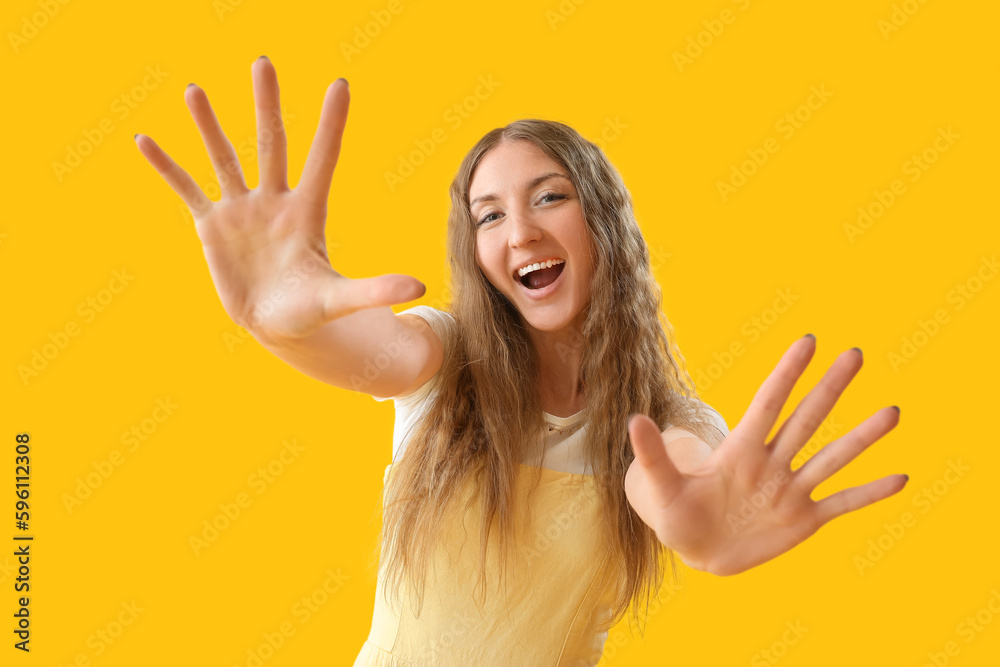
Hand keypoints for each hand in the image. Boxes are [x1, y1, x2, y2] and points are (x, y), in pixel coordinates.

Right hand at [135, 58, 424, 338]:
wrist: (275, 325)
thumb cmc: (310, 311)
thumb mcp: (340, 300)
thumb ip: (375, 290)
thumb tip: (418, 287)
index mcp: (308, 212)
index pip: (323, 158)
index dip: (331, 123)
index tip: (341, 84)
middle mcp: (274, 201)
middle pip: (271, 143)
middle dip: (267, 104)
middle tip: (264, 62)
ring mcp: (242, 210)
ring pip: (225, 158)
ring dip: (209, 126)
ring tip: (195, 91)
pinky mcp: (212, 226)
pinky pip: (187, 189)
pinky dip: (167, 167)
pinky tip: (145, 140)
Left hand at [624, 336, 905, 575]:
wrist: (697, 549)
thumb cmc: (677, 513)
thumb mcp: (661, 487)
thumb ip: (654, 456)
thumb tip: (634, 420)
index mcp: (740, 449)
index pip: (768, 402)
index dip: (787, 373)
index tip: (809, 341)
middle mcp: (771, 462)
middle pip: (805, 418)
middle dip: (829, 388)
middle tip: (856, 354)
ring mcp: (790, 489)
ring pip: (831, 457)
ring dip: (861, 437)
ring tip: (892, 412)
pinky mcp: (804, 519)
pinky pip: (842, 503)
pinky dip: (869, 493)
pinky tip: (901, 478)